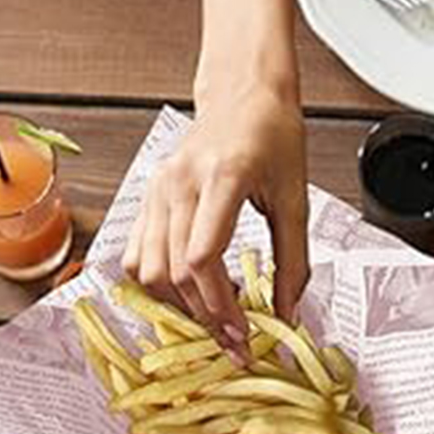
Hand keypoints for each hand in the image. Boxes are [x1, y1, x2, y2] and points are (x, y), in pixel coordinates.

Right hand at [125, 80, 309, 355]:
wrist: (244, 93)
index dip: (220, 305)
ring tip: (212, 317)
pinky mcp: (148, 194)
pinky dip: (156, 282)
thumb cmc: (273, 135)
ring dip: (178, 304)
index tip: (243, 334)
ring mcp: (158, 188)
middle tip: (233, 341)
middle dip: (203, 316)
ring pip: (148, 269)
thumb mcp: (297, 196)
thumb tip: (287, 314)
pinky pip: (136, 253)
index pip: (202, 257)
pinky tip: (186, 292)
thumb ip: (294, 259)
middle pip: (174, 272)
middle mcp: (180, 182)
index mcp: (223, 177)